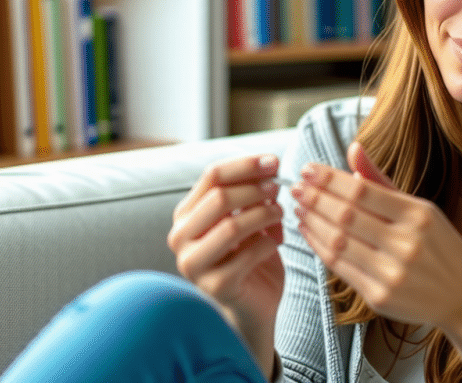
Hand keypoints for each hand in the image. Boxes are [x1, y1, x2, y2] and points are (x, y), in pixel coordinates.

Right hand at [167, 154, 283, 373]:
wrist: (256, 300)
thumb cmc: (252, 252)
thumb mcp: (250, 214)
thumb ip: (253, 191)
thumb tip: (270, 164)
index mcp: (186, 213)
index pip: (211, 175)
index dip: (246, 164)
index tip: (274, 162)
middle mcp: (180, 237)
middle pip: (219, 198)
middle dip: (255, 189)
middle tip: (279, 188)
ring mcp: (193, 264)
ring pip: (231, 226)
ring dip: (264, 214)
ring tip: (280, 213)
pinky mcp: (215, 286)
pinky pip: (248, 254)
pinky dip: (269, 243)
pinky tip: (276, 242)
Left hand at [290, 142, 461, 330]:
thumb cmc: (437, 244)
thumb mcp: (418, 207)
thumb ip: (381, 180)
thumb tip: (353, 147)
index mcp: (418, 215)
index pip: (362, 191)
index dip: (329, 179)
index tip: (307, 169)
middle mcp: (407, 244)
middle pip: (346, 216)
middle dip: (314, 198)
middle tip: (295, 187)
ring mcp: (393, 273)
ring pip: (338, 242)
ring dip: (312, 222)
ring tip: (299, 207)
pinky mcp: (380, 298)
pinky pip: (339, 268)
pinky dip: (319, 247)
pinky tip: (309, 231)